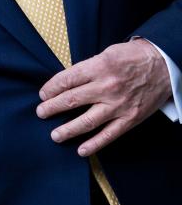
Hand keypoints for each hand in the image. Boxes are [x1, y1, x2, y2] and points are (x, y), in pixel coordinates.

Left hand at [36, 39, 171, 156]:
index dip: (50, 89)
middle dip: (52, 108)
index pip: (66, 80)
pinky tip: (81, 150)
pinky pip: (109, 135)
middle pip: (71, 100)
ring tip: (54, 135)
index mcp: (99, 67)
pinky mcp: (130, 118)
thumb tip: (65, 83)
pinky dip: (94, 144)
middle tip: (40, 113)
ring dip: (67, 130)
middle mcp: (107, 87)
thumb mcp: (106, 54)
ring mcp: (119, 105)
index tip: (42, 95)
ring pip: (87, 121)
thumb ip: (87, 68)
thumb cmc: (131, 56)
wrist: (164, 65)